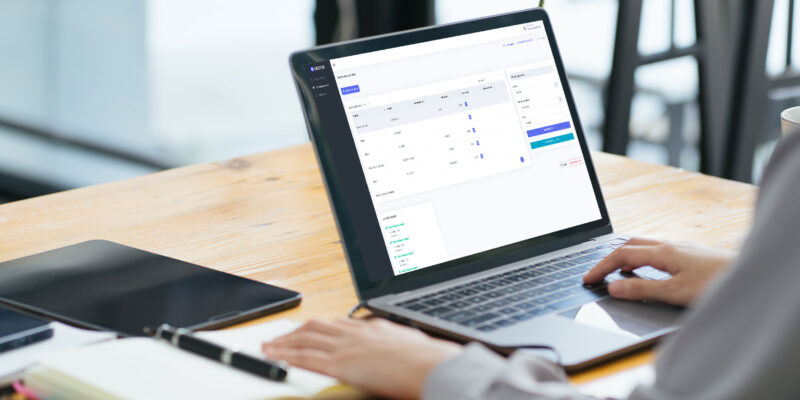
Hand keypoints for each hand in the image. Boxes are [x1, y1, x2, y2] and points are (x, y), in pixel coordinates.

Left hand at [262, 318, 460, 398]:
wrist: (430, 365)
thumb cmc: (428, 360)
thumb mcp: (413, 344)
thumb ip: (399, 343)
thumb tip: (402, 346)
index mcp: (374, 327)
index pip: (340, 323)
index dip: (322, 327)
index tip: (312, 329)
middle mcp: (356, 332)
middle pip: (319, 326)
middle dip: (297, 331)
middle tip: (282, 336)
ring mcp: (346, 346)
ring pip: (306, 338)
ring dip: (285, 340)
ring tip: (270, 345)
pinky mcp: (340, 363)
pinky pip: (306, 357)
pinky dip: (285, 354)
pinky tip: (272, 355)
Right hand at [583, 238, 734, 305]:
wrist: (751, 276)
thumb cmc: (717, 284)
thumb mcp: (674, 292)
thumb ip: (642, 290)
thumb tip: (614, 287)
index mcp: (663, 252)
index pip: (621, 255)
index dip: (601, 267)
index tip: (588, 279)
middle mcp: (670, 245)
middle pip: (630, 244)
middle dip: (609, 257)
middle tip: (596, 273)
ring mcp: (682, 247)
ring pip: (644, 245)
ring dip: (625, 256)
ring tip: (615, 270)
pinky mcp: (691, 254)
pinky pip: (657, 250)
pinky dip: (641, 258)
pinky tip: (646, 270)